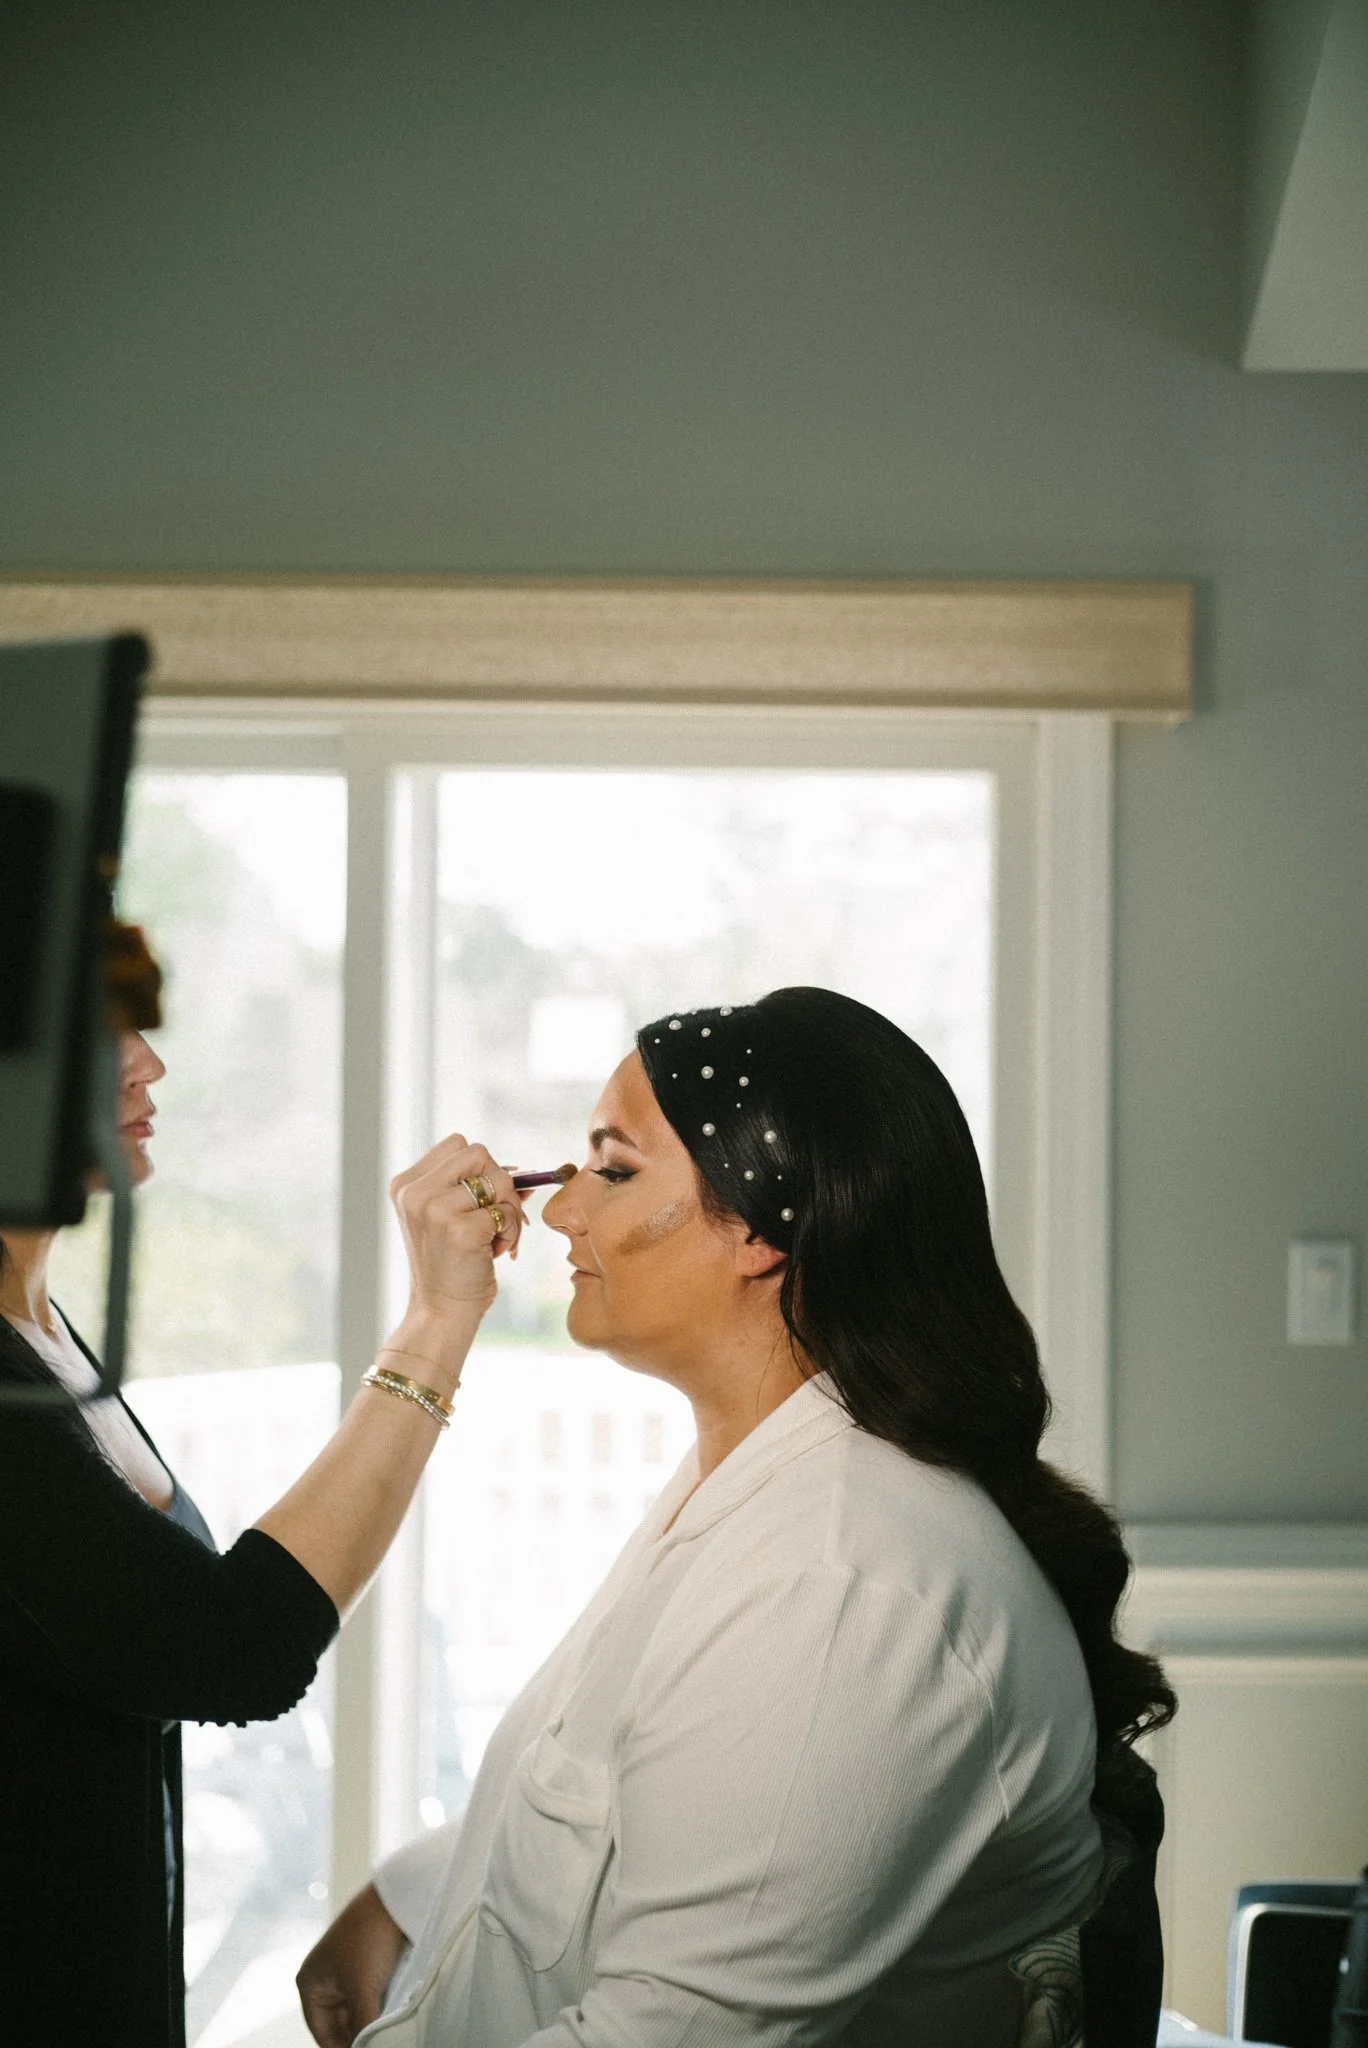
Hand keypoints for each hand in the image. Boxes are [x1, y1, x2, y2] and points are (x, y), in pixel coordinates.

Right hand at [297, 1883, 406, 2047]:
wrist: (396, 1897)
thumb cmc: (370, 1940)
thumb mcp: (363, 1990)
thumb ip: (363, 2027)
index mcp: (310, 1984)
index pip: (323, 2034)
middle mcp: (324, 1979)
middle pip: (340, 2025)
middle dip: (358, 2037)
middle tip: (379, 2044)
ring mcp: (346, 1972)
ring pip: (357, 2013)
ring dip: (371, 2024)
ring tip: (386, 2035)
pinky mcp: (367, 1966)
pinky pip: (370, 1999)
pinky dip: (379, 2010)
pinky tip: (392, 2019)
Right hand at [389, 1135, 526, 1326]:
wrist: (441, 1312)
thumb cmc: (453, 1265)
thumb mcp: (451, 1218)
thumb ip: (477, 1188)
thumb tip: (529, 1173)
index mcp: (406, 1185)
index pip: (458, 1144)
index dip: (483, 1168)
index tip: (485, 1200)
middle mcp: (414, 1193)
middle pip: (479, 1153)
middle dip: (500, 1183)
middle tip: (498, 1217)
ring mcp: (434, 1210)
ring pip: (498, 1179)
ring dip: (508, 1210)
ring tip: (495, 1239)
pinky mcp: (459, 1229)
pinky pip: (506, 1212)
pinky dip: (511, 1232)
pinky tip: (495, 1253)